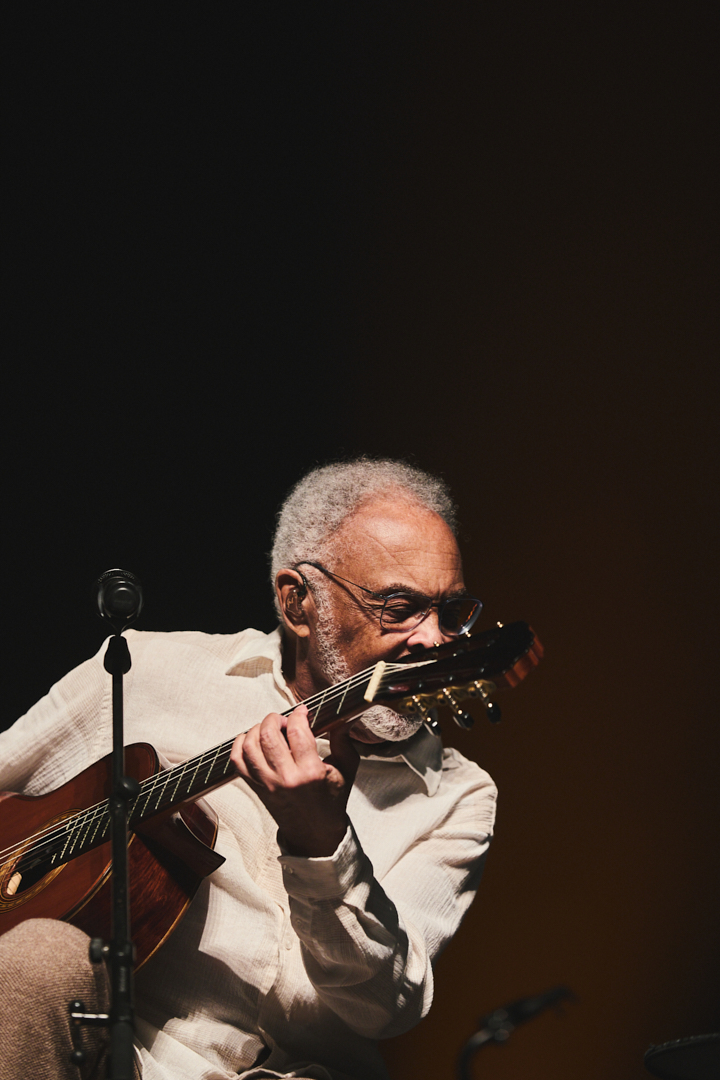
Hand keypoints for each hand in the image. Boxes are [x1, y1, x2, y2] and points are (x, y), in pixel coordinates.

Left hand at [230, 705, 359, 856]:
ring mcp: (267, 784)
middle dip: (274, 718)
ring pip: (249, 746)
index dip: (298, 714)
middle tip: (284, 720)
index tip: (303, 711)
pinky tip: (252, 740)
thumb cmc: (332, 800)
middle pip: (268, 734)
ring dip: (257, 729)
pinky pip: (237, 761)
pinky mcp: (256, 788)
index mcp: (310, 772)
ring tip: (269, 729)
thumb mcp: (346, 769)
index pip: (297, 731)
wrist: (315, 832)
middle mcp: (285, 778)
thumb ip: (344, 740)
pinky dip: (240, 745)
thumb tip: (343, 717)